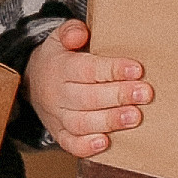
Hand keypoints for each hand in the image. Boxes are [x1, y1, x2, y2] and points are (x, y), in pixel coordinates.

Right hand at [25, 20, 152, 159]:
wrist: (33, 84)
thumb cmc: (58, 61)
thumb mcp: (59, 39)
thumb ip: (69, 31)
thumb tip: (81, 33)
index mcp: (60, 69)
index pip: (87, 70)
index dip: (112, 70)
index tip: (137, 69)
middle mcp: (57, 95)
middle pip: (87, 97)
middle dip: (118, 96)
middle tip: (145, 94)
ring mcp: (58, 117)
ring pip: (82, 122)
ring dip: (109, 121)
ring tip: (135, 117)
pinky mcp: (60, 135)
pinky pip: (71, 144)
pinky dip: (87, 146)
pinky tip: (106, 142)